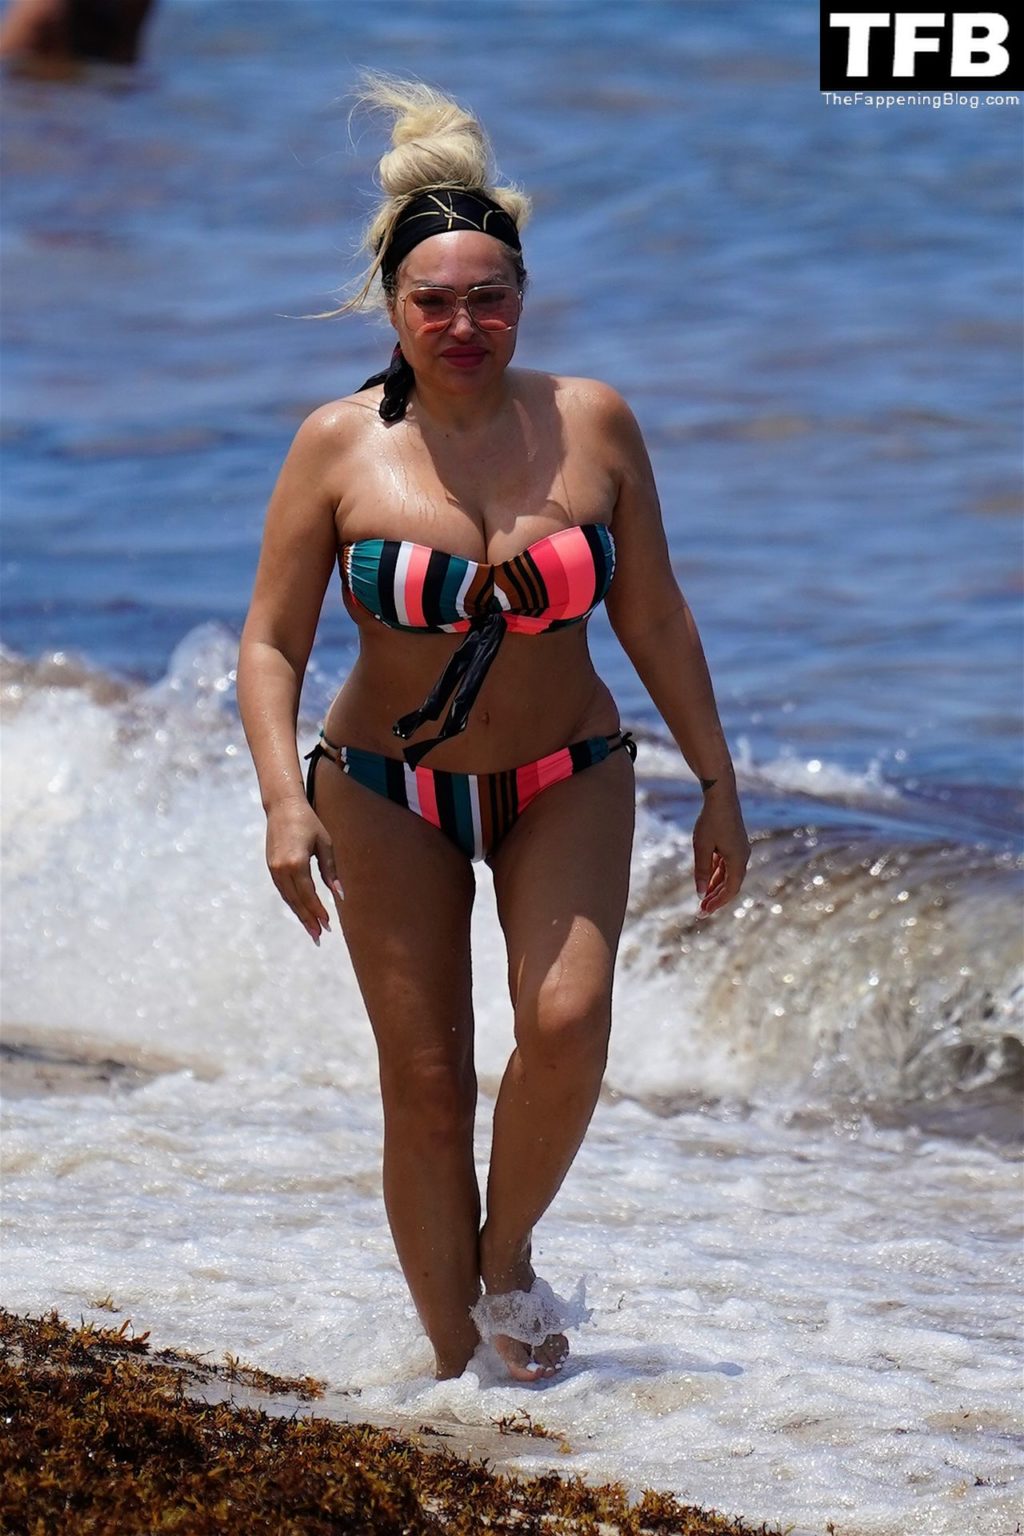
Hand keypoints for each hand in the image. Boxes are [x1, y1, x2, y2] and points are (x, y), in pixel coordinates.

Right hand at [265, 798, 343, 944]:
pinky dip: (292, 903)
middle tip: (318, 936)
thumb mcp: (325, 844)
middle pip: (295, 901)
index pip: (308, 894)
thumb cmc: (309, 822)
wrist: (282, 806)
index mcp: (296, 863)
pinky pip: (283, 890)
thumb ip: (330, 871)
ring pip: (287, 898)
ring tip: (311, 929)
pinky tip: (301, 911)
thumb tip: (340, 895)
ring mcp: (273, 869)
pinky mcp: (271, 867)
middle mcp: (281, 869)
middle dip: (308, 919)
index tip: (327, 924)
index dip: (317, 911)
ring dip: (299, 914)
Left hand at [693, 784, 749, 915]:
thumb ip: (702, 871)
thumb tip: (701, 893)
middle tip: (701, 910)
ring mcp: (740, 850)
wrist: (721, 796)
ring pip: (729, 875)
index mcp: (738, 860)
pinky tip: (707, 879)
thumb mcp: (702, 848)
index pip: (730, 890)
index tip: (702, 912)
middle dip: (716, 898)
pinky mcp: (735, 844)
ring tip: (703, 898)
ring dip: (716, 887)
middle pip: (731, 885)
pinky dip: (718, 874)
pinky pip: (727, 865)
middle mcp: (743, 857)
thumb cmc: (710, 821)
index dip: (717, 903)